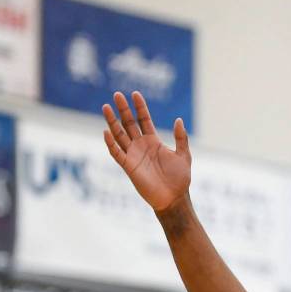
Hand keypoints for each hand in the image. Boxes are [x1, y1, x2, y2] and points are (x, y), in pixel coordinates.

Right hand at [103, 91, 191, 212]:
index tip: (135, 93)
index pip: (144, 120)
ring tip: (106, 107)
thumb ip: (181, 138)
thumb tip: (178, 119)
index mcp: (153, 141)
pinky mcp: (128, 166)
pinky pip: (117, 153)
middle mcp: (141, 146)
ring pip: (119, 135)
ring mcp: (133, 155)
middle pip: (129, 124)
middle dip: (123, 109)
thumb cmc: (179, 178)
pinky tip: (106, 131)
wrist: (174, 197)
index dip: (140, 107)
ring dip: (112, 122)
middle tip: (117, 94)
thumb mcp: (184, 155)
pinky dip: (111, 143)